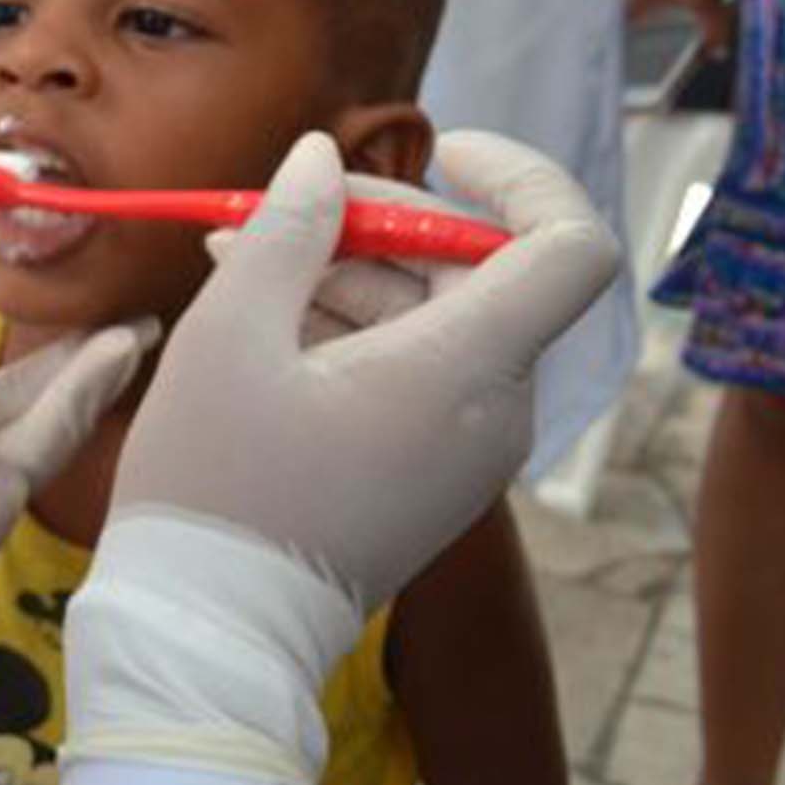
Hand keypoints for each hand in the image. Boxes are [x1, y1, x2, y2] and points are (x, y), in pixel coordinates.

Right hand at [116, 131, 619, 609]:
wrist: (214, 633)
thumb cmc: (216, 487)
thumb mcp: (229, 337)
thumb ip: (286, 230)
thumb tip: (322, 159)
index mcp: (465, 371)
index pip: (570, 246)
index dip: (523, 177)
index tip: (442, 150)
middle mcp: (492, 410)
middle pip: (479, 270)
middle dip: (383, 222)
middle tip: (277, 210)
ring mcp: (465, 448)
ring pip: (437, 317)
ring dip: (347, 275)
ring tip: (236, 262)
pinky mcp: (431, 472)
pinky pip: (416, 370)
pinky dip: (349, 330)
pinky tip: (259, 319)